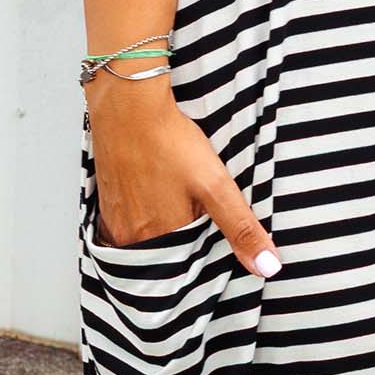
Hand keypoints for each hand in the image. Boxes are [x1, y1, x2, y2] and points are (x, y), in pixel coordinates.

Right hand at [87, 81, 282, 278]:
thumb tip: (267, 266)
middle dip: (183, 248)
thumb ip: (240, 227)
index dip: (203, 257)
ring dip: (162, 232)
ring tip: (177, 209)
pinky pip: (125, 225)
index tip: (215, 246)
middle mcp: (131, 236)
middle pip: (164, 256)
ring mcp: (114, 219)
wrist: (130, 105)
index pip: (186, 268)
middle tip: (197, 221)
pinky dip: (142, 219)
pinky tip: (154, 199)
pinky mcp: (106, 201)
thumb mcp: (215, 185)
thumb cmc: (169, 141)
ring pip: (144, 241)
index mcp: (159, 238)